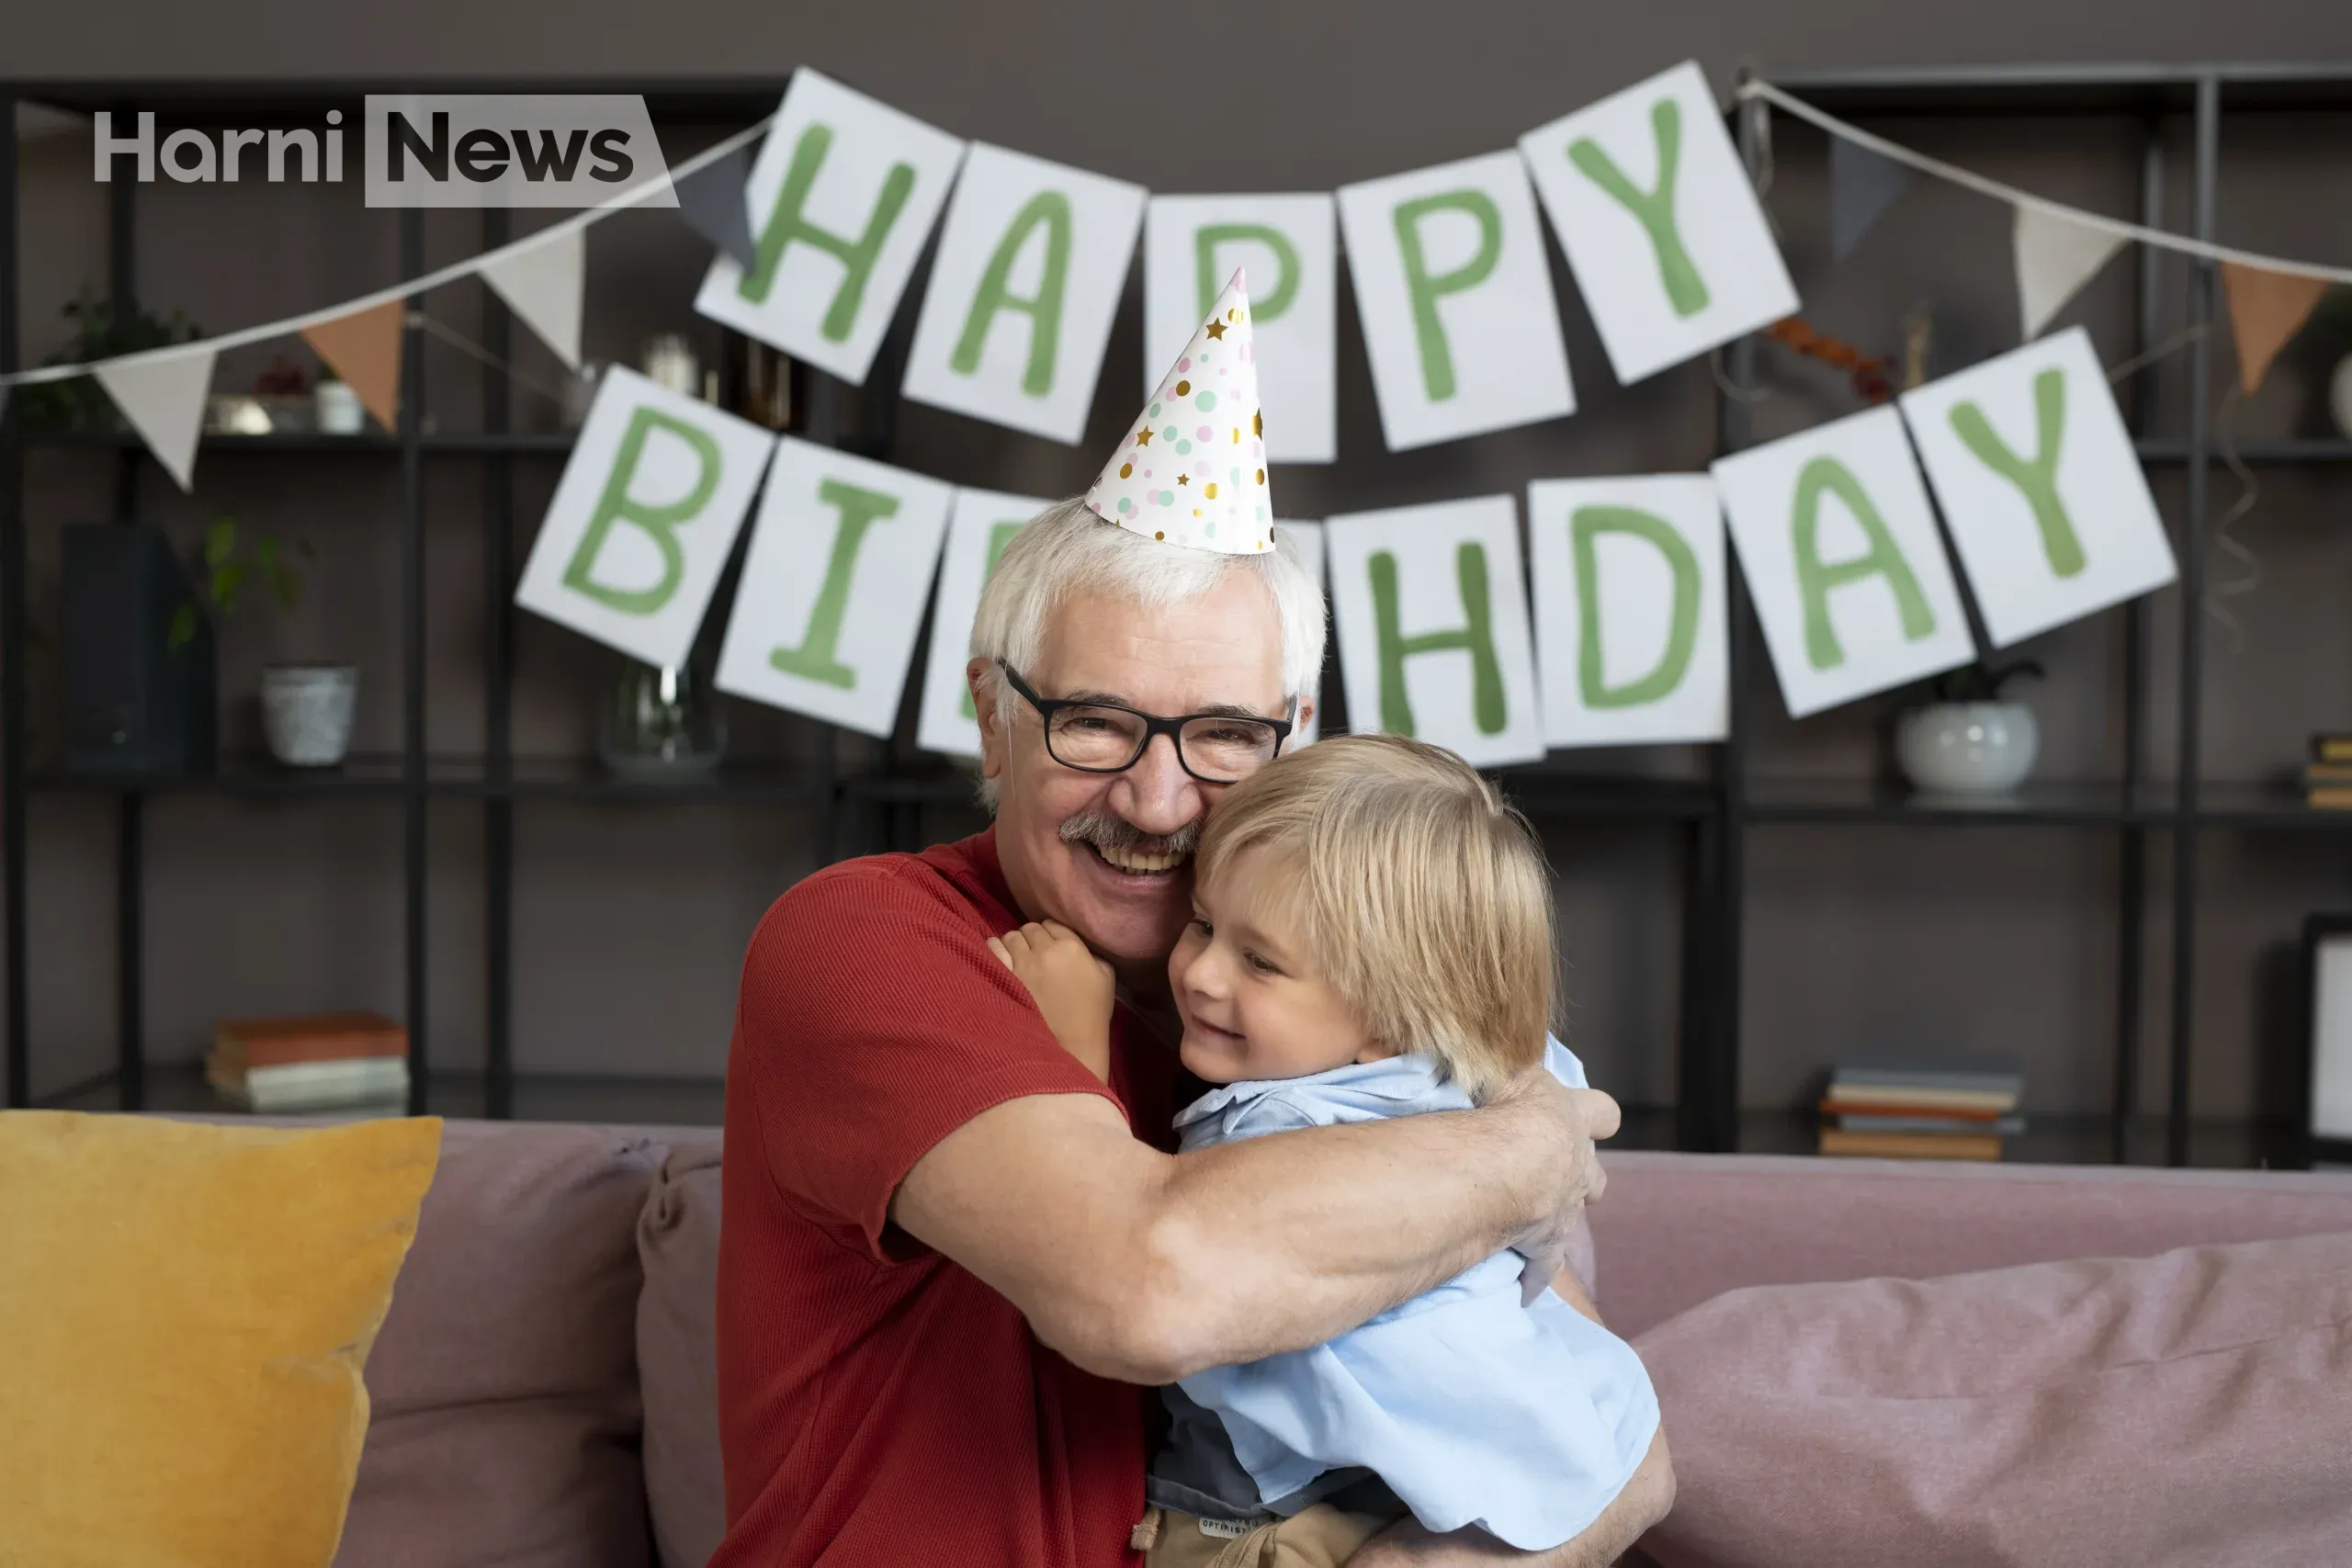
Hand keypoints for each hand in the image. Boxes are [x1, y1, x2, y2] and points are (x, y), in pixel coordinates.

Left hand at [988, 920, 1116, 1082]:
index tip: (1051, 948)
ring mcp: (1022, 963)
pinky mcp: (1005, 977)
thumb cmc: (1092, 1014)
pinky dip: (995, 949)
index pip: (1052, 924)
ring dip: (1014, 945)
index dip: (1051, 935)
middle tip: (1035, 956)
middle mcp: (1045, 950)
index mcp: (1072, 947)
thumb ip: (1092, 953)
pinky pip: (993, 948)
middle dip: (1033, 939)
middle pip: (1031, 928)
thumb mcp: (1106, 978)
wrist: (1072, 1046)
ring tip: (1018, 959)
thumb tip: (1075, 942)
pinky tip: (1001, 958)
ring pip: (1011, 936)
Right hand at [1486, 1070, 1618, 1306]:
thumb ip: (1511, 1068)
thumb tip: (1496, 1050)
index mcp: (1571, 1117)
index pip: (1603, 1112)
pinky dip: (1536, 1275)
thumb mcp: (1506, 1070)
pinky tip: (1527, 1288)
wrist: (1493, 1165)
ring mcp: (1564, 1207)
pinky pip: (1544, 1266)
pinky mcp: (1544, 1244)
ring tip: (1540, 1214)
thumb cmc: (1496, 1108)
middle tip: (1552, 1170)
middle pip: (1596, 1174)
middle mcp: (1576, 1164)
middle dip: (1581, 1172)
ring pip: (1577, 1215)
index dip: (1595, 1114)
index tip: (1585, 1116)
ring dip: (1564, 1213)